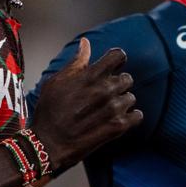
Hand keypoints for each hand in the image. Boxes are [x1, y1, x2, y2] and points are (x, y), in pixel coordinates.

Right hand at [28, 39, 141, 171]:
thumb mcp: (55, 82)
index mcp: (90, 76)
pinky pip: (138, 116)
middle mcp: (104, 90)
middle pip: (127, 78)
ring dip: (121, 103)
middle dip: (117, 85)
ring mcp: (112, 108)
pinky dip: (129, 118)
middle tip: (102, 96)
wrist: (47, 143)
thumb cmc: (48, 111)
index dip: (116, 60)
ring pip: (131, 98)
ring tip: (104, 112)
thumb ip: (76, 62)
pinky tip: (115, 121)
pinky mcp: (118, 126)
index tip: (111, 68)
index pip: (118, 55)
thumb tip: (86, 42)